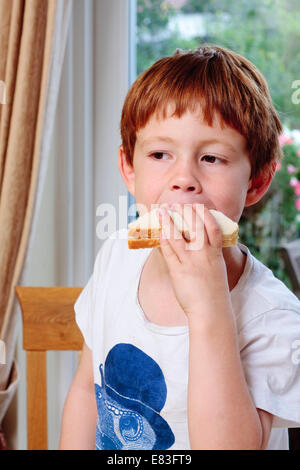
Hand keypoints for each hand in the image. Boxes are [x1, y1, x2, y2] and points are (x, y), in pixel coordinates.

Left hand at [158, 203, 230, 318]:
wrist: (211, 310)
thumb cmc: (213, 290)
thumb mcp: (216, 268)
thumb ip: (210, 254)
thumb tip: (200, 242)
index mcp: (215, 253)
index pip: (212, 227)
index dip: (203, 213)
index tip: (196, 205)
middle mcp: (204, 255)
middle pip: (194, 227)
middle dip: (184, 213)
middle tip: (175, 204)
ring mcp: (191, 262)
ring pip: (178, 236)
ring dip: (168, 222)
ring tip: (161, 212)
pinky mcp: (178, 271)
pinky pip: (169, 251)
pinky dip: (163, 239)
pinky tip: (158, 232)